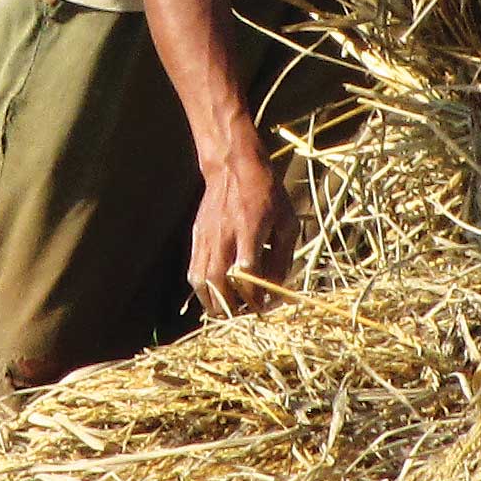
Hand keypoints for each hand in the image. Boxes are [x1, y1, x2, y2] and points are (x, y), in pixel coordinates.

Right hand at [189, 131, 297, 317]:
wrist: (233, 166)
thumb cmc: (267, 194)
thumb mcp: (287, 222)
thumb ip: (283, 257)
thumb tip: (277, 288)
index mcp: (249, 230)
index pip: (245, 273)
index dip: (253, 296)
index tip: (262, 305)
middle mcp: (224, 236)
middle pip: (217, 282)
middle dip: (230, 307)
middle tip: (243, 313)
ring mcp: (207, 237)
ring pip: (200, 281)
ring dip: (213, 302)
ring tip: (228, 309)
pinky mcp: (196, 237)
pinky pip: (194, 270)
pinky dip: (203, 289)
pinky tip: (216, 294)